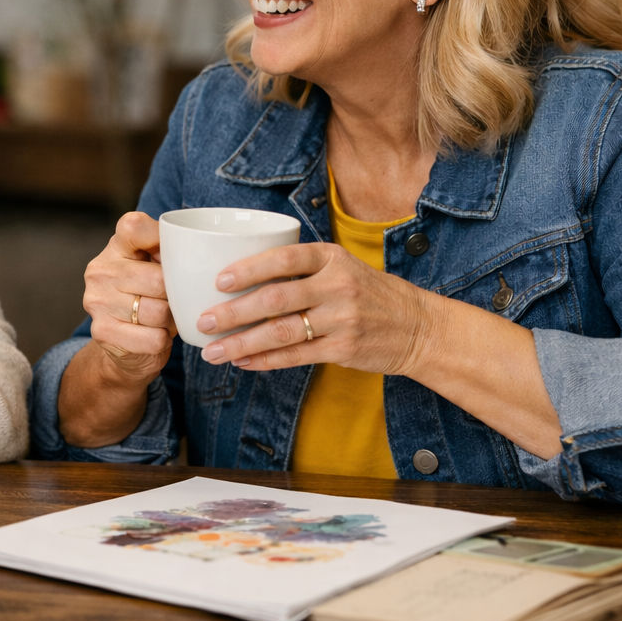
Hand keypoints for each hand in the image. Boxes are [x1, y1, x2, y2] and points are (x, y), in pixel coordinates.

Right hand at [81, 212, 177, 382]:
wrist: (123, 343)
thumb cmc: (149, 296)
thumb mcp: (157, 266)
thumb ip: (172, 252)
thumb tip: (201, 252)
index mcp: (117, 246)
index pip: (135, 226)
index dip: (160, 238)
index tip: (173, 255)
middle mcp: (101, 269)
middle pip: (158, 280)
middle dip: (176, 295)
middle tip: (176, 300)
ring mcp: (98, 300)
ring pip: (158, 312)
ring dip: (171, 320)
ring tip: (166, 319)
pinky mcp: (102, 330)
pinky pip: (152, 338)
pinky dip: (161, 340)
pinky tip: (156, 335)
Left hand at [197, 241, 431, 375]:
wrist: (419, 326)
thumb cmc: (369, 294)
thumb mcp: (342, 267)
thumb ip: (301, 269)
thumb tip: (240, 275)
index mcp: (332, 258)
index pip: (285, 258)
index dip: (249, 269)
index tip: (219, 280)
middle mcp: (337, 286)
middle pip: (275, 299)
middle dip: (233, 312)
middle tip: (202, 321)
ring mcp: (342, 319)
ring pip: (281, 332)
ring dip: (242, 343)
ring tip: (212, 351)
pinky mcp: (344, 348)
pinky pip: (296, 356)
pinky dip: (265, 360)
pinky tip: (243, 362)